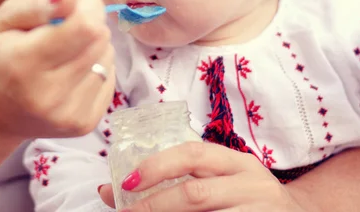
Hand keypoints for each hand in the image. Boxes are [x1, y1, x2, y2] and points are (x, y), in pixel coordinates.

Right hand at [0, 0, 114, 141]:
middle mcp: (49, 94)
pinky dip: (94, 69)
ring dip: (91, 47)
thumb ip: (38, 5)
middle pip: (100, 39)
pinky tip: (69, 73)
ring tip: (62, 54)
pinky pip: (109, 79)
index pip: (85, 26)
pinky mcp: (83, 124)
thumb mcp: (2, 21)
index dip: (86, 7)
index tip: (70, 6)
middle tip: (63, 28)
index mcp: (24, 63)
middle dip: (88, 23)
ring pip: (107, 57)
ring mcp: (68, 114)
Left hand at [99, 142, 307, 211]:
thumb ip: (176, 178)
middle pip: (196, 194)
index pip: (192, 154)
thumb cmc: (246, 197)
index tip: (126, 182)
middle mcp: (251, 183)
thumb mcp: (220, 178)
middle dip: (154, 206)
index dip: (157, 166)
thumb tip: (108, 189)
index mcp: (237, 161)